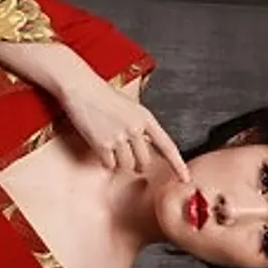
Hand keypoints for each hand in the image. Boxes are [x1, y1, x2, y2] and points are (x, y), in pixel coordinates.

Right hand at [59, 72, 189, 180]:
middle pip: (145, 162)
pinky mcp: (103, 144)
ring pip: (127, 166)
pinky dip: (106, 162)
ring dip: (120, 163)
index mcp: (146, 118)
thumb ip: (140, 125)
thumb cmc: (102, 96)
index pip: (167, 146)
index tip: (185, 178)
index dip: (178, 165)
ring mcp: (119, 137)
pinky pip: (110, 165)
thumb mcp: (129, 107)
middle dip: (137, 164)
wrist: (81, 88)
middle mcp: (136, 128)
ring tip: (111, 148)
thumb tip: (144, 145)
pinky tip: (101, 149)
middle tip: (128, 158)